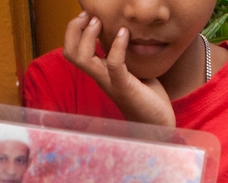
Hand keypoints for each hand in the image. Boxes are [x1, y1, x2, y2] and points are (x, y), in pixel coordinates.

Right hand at [64, 12, 175, 126]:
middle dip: (74, 29)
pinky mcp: (124, 86)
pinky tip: (124, 33)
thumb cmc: (147, 94)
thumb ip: (124, 52)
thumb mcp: (133, 67)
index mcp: (98, 71)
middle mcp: (99, 77)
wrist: (157, 121)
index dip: (73, 31)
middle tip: (89, 15)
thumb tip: (124, 29)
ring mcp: (109, 82)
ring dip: (88, 35)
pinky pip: (113, 64)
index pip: (72, 51)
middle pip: (70, 53)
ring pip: (82, 59)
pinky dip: (116, 45)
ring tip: (100, 21)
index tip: (88, 15)